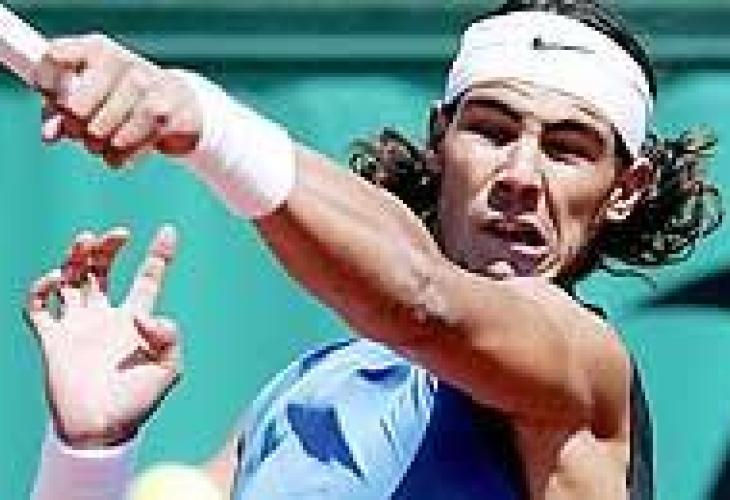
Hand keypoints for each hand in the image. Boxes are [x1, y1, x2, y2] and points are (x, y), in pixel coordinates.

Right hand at [25, 225, 181, 447]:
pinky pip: (37, 307)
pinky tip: (56, 280)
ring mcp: (77, 325)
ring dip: (76, 256)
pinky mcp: (52, 339)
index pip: (147, 279)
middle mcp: (105, 317)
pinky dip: (40, 289)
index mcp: (135, 320)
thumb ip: (169, 338)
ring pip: (72, 279)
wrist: (101, 430)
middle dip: (109, 248)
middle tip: (118, 235)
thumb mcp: (169, 369)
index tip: (170, 231)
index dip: (158, 255)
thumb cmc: (138, 402)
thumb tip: (143, 314)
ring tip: (86, 241)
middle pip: (104, 270)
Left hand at [35, 34, 201, 166]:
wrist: (183, 103)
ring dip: (97, 146)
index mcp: (99, 49)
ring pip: (101, 132)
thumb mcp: (92, 93)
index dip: (47, 85)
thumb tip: (49, 135)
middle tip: (82, 133)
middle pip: (75, 106)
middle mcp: (124, 63)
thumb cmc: (126, 98)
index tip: (55, 104)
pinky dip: (118, 157)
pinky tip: (120, 155)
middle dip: (74, 128)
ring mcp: (148, 89)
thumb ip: (62, 110)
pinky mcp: (166, 116)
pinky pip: (126, 147)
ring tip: (102, 145)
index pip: (56, 56)